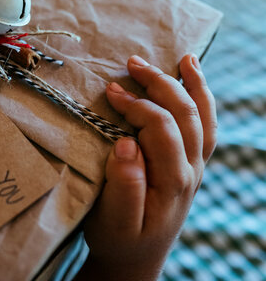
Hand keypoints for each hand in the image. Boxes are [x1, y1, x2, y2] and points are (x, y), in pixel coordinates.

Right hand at [76, 54, 216, 280]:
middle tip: (132, 64)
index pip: (161, 129)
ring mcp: (195, 166)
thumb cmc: (118, 238)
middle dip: (160, 84)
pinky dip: (203, 99)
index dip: (136, 105)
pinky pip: (205, 126)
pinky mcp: (191, 165)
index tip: (109, 92)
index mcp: (171, 181)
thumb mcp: (113, 221)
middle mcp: (190, 170)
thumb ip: (123, 184)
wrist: (136, 257)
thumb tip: (126, 143)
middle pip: (184, 115)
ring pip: (202, 118)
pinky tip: (193, 80)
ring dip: (190, 86)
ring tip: (183, 58)